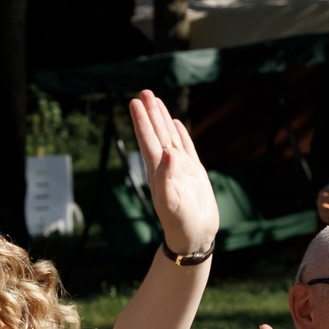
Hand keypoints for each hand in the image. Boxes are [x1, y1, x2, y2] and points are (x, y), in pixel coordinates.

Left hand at [130, 89, 217, 256]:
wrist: (193, 236)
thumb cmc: (180, 223)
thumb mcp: (171, 201)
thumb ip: (168, 177)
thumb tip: (167, 152)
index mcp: (158, 170)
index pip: (148, 140)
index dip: (141, 121)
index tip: (134, 103)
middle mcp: (166, 166)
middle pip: (156, 134)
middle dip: (150, 113)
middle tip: (144, 92)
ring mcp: (180, 167)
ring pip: (170, 136)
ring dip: (162, 119)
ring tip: (155, 100)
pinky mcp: (193, 172)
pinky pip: (186, 147)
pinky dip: (181, 134)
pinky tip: (176, 122)